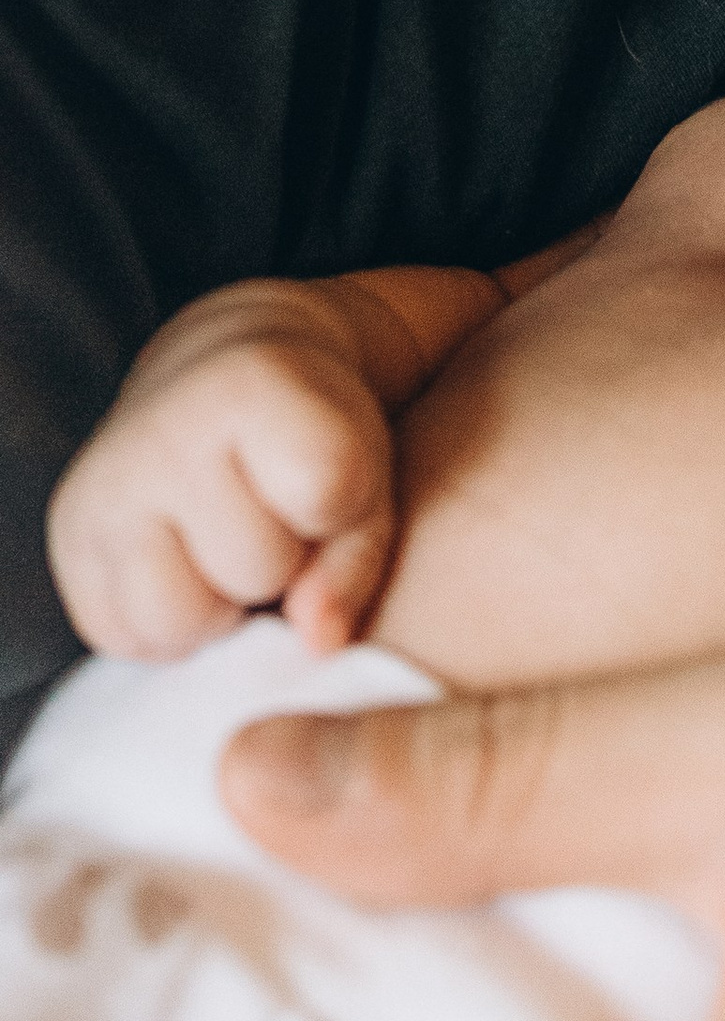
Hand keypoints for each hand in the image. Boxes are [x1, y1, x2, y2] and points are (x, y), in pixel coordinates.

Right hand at [48, 287, 399, 659]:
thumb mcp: (363, 476)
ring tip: (226, 550)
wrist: (215, 378)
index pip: (323, 491)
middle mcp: (158, 432)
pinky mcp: (64, 538)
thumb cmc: (310, 437)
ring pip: (176, 622)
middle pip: (252, 569)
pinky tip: (184, 565)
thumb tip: (316, 642)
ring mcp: (100, 485)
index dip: (338, 506)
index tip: (323, 474)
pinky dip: (163, 623)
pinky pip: (123, 637)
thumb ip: (355, 562)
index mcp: (247, 386)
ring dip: (214, 606)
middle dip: (276, 560)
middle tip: (269, 516)